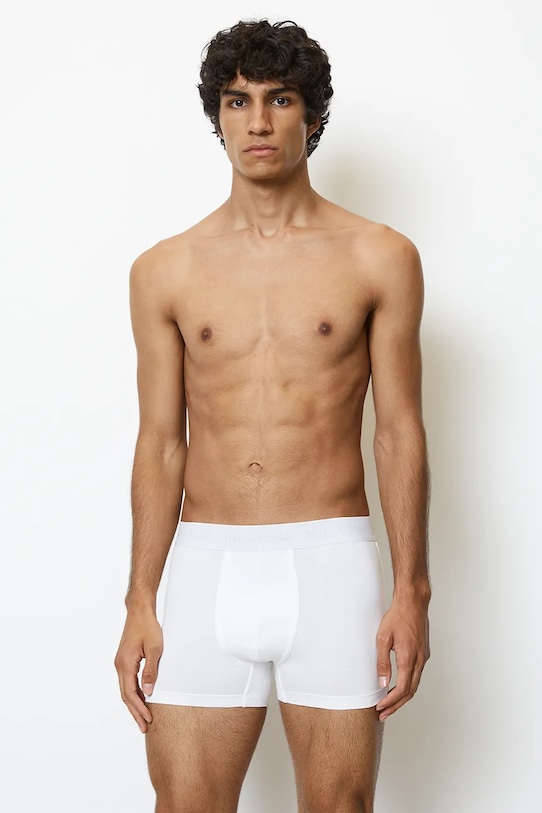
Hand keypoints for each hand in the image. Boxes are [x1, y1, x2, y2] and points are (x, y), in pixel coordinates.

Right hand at [114, 607, 162, 732]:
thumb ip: (151, 671)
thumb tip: (149, 692)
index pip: (131, 693)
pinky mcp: (125, 660)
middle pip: (126, 695)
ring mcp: (121, 663)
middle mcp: (119, 666)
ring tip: (143, 718)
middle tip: (144, 727)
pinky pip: (128, 681)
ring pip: (126, 689)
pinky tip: (143, 698)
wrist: (139, 611)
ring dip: (134, 703)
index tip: (148, 721)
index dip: (139, 708)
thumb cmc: (148, 627)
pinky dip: (134, 692)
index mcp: (125, 664)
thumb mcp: (155, 649)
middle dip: (135, 712)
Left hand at [375, 596, 429, 721]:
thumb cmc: (397, 617)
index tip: (380, 708)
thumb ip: (382, 662)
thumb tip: (382, 683)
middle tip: (383, 714)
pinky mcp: (423, 653)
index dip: (391, 702)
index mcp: (409, 658)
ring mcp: (423, 657)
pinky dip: (408, 685)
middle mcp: (419, 660)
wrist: (413, 602)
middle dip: (396, 705)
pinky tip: (398, 686)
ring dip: (402, 697)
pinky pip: (416, 675)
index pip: (402, 689)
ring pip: (415, 684)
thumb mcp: (383, 638)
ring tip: (389, 704)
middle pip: (410, 691)